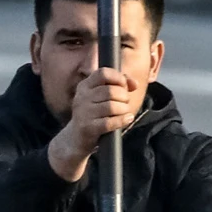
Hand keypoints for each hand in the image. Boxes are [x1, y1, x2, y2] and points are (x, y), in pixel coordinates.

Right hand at [47, 67, 141, 181]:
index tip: (124, 86)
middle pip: (111, 91)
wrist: (76, 138)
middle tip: (125, 103)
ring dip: (124, 109)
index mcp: (85, 86)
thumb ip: (119, 86)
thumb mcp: (101, 97)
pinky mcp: (87, 128)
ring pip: (112, 106)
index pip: (103, 73)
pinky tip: (127, 119)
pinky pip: (110, 122)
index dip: (118, 77)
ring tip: (125, 112)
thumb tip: (134, 83)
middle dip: (124, 97)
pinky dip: (122, 120)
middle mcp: (82, 97)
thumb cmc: (93, 114)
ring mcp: (83, 113)